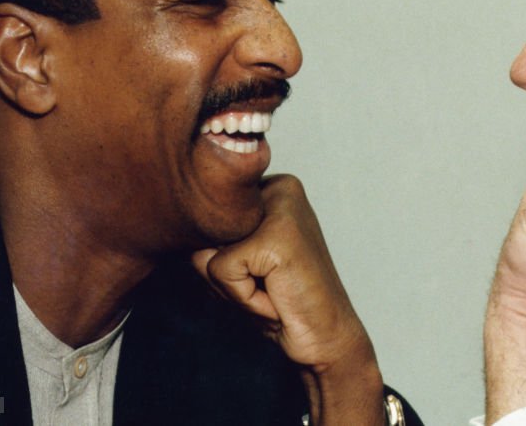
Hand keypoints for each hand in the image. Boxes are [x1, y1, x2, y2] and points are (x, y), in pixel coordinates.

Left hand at [192, 174, 383, 424]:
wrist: (329, 338)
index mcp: (273, 188)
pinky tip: (277, 300)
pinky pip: (221, 271)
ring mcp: (281, 209)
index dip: (223, 260)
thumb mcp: (238, 267)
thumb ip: (207, 246)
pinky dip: (242, 298)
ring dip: (232, 288)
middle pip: (205, 234)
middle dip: (225, 274)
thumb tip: (196, 246)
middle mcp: (281, 188)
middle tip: (269, 285)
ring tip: (272, 291)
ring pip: (208, 253)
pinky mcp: (275, 238)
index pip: (209, 220)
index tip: (265, 273)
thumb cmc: (283, 303)